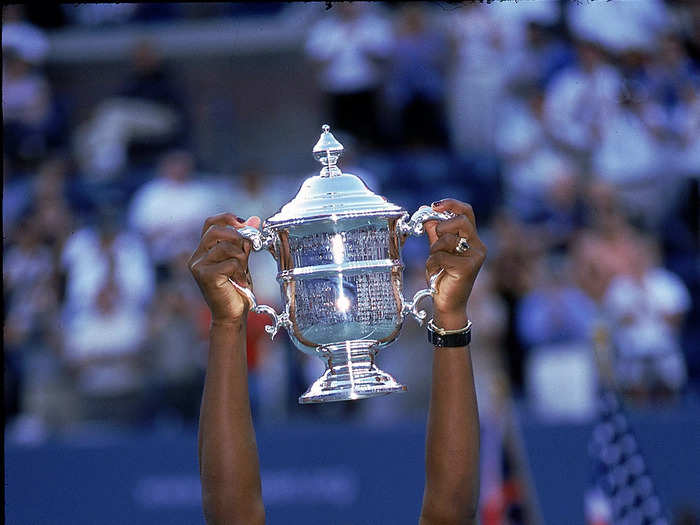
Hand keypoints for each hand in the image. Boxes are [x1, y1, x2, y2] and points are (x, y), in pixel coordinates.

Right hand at [188, 213, 260, 323]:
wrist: (232, 315)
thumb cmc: (236, 289)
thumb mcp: (242, 260)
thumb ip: (245, 241)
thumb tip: (254, 219)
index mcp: (203, 250)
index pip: (210, 223)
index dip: (227, 218)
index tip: (244, 224)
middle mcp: (196, 256)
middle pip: (216, 231)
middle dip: (237, 237)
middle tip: (247, 249)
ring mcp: (198, 266)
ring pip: (226, 247)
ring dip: (241, 258)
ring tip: (241, 273)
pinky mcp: (204, 276)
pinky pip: (230, 262)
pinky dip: (239, 271)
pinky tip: (238, 281)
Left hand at [424, 199, 486, 329]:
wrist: (448, 304)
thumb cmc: (444, 277)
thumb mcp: (437, 251)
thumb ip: (434, 232)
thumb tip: (426, 211)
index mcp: (472, 239)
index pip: (467, 212)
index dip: (451, 204)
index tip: (434, 205)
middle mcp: (478, 246)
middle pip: (461, 220)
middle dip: (441, 227)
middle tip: (434, 238)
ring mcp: (475, 257)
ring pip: (447, 240)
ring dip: (433, 251)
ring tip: (436, 264)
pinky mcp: (468, 267)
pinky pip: (442, 256)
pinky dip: (433, 264)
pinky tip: (437, 274)